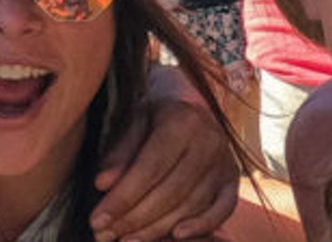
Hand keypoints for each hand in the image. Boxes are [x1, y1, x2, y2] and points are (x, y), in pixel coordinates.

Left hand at [92, 96, 241, 240]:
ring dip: (157, 228)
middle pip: (170, 191)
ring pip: (192, 204)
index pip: (150, 168)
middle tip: (106, 236)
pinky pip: (224, 209)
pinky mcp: (233, 179)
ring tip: (127, 240)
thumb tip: (102, 185)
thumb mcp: (132, 122)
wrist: (191, 102)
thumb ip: (119, 153)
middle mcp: (209, 140)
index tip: (98, 220)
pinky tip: (176, 236)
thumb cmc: (155, 116)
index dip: (123, 198)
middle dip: (135, 219)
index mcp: (182, 121)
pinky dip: (202, 226)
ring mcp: (225, 161)